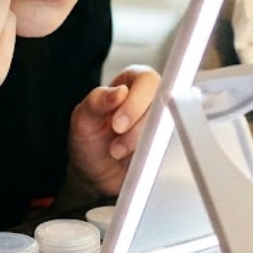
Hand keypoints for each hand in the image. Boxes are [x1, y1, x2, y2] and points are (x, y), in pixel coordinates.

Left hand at [67, 65, 159, 195]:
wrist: (97, 172)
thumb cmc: (91, 139)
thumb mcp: (82, 119)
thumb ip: (96, 101)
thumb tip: (120, 91)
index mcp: (133, 81)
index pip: (147, 80)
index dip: (135, 102)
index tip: (118, 125)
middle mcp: (153, 98)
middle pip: (162, 105)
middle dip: (137, 130)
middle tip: (116, 148)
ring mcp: (164, 122)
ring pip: (167, 129)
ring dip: (142, 146)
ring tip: (118, 154)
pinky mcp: (168, 144)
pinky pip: (169, 149)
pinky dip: (151, 157)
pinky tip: (133, 162)